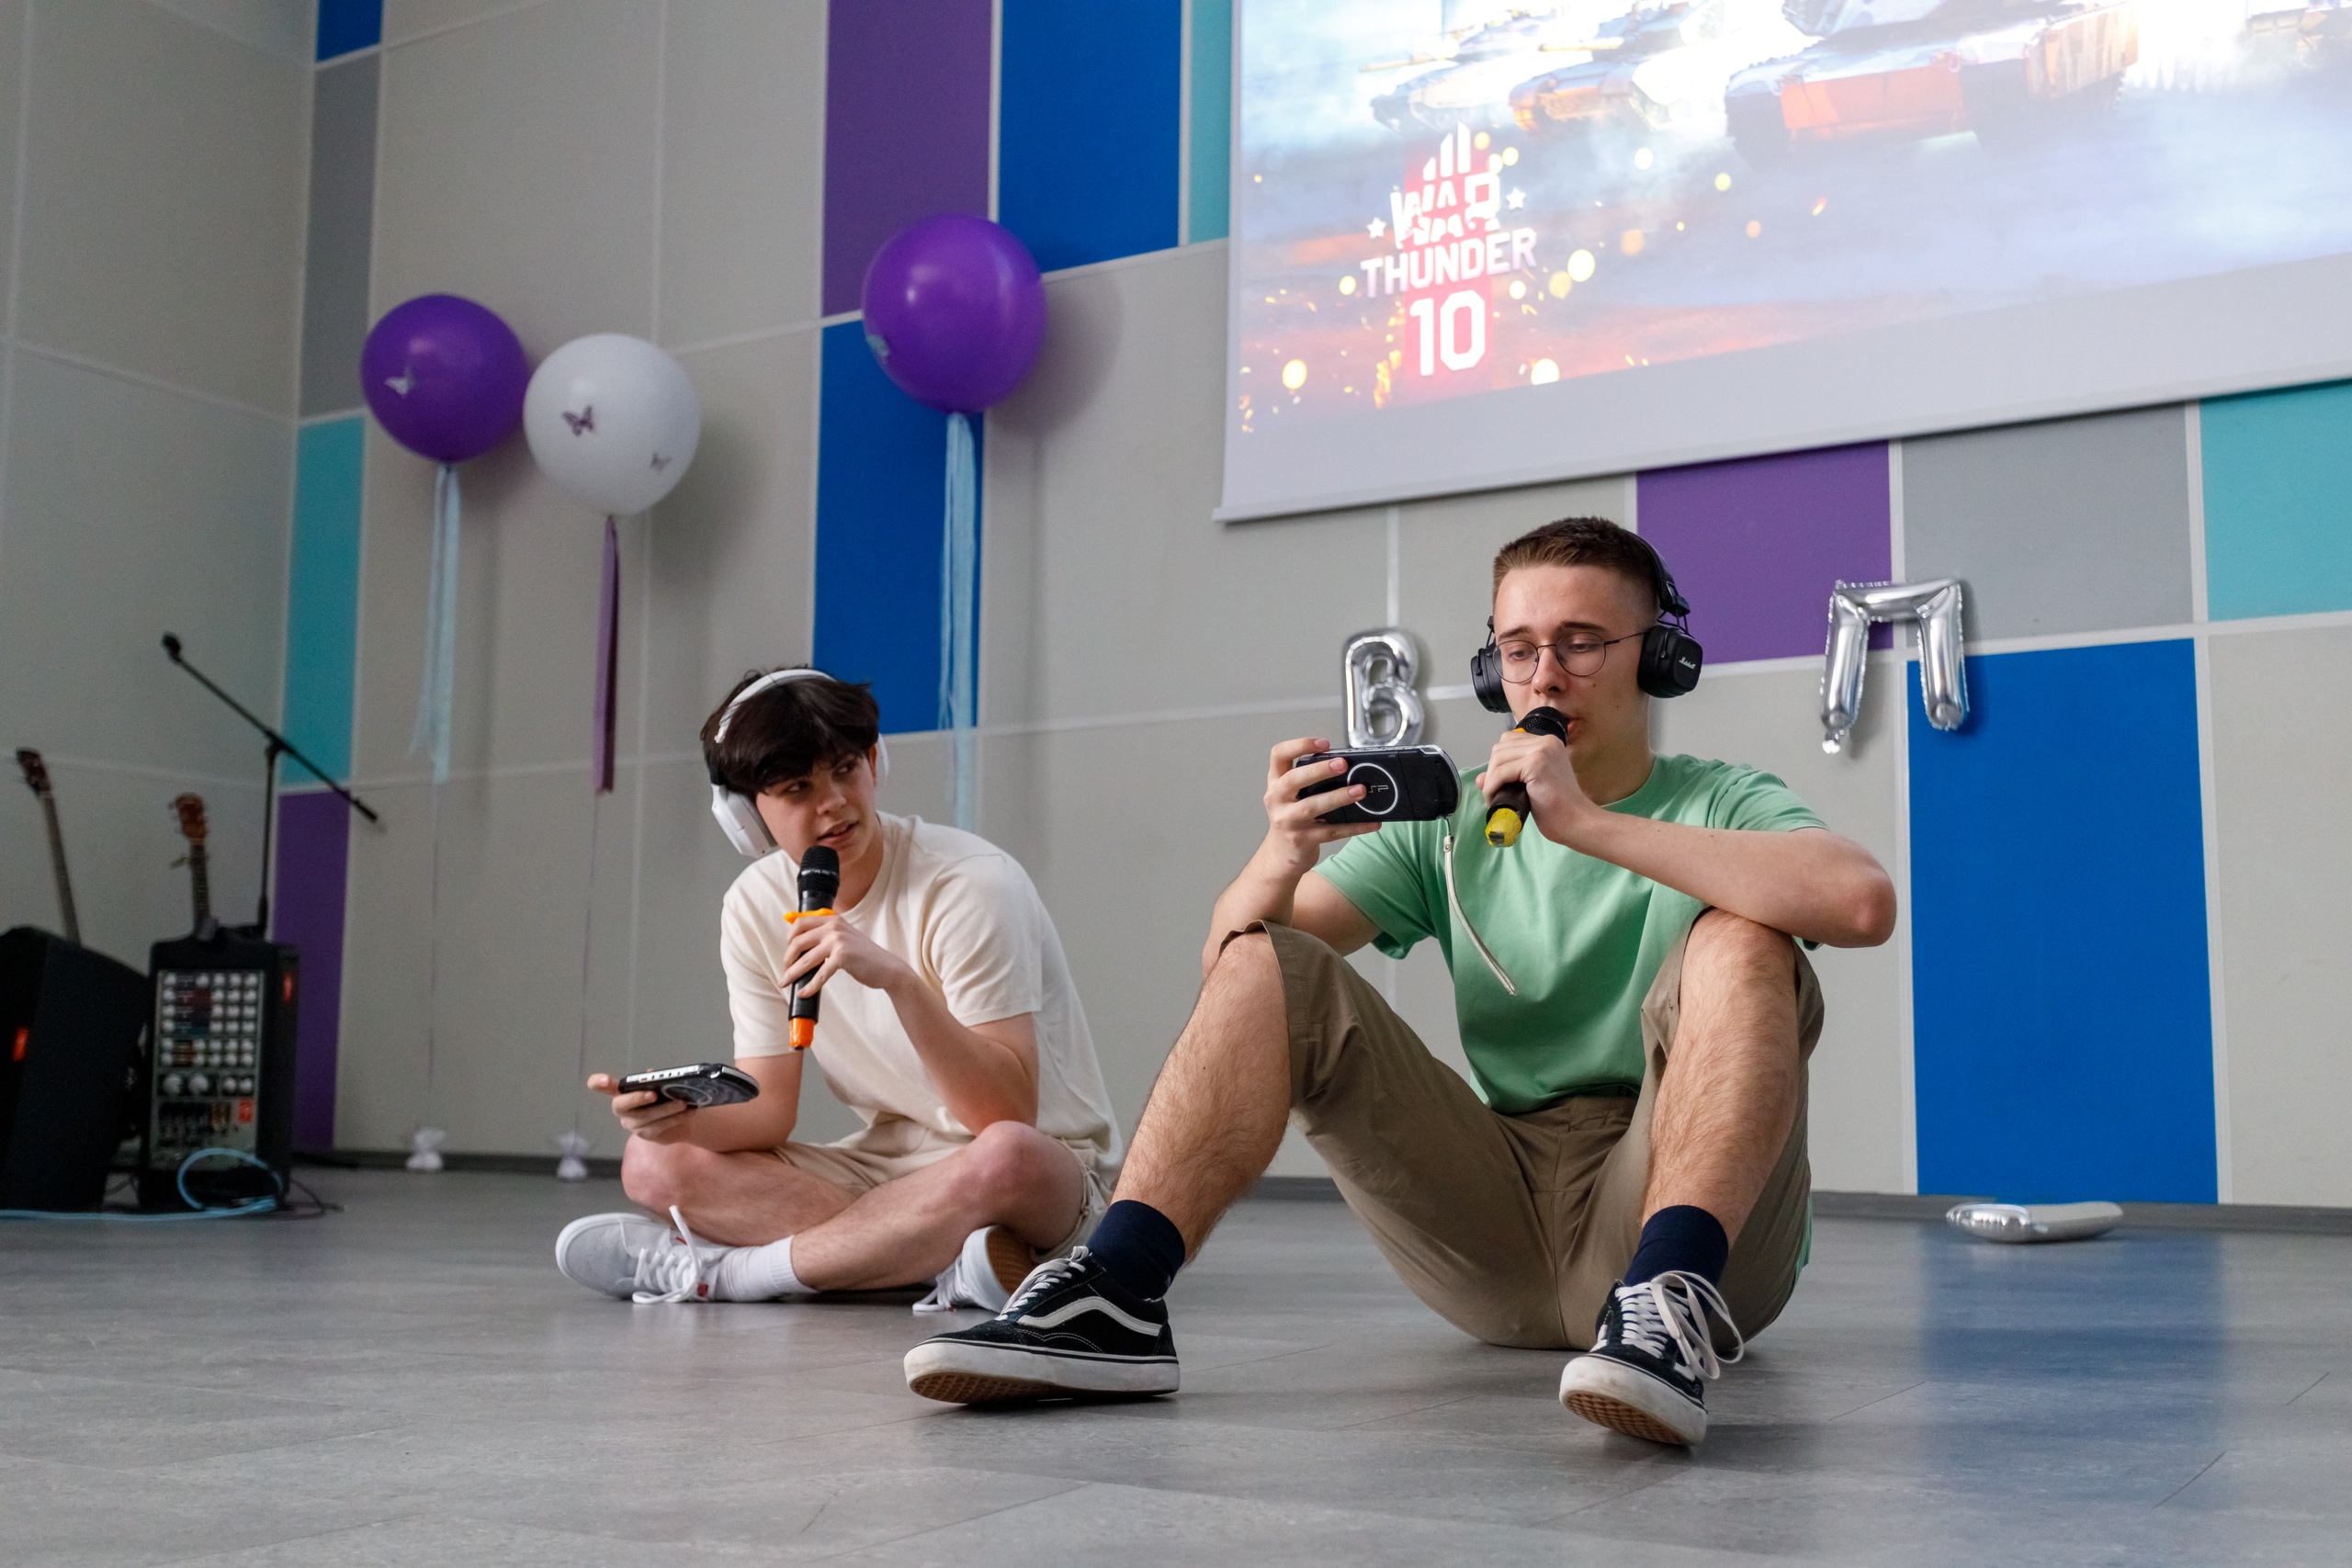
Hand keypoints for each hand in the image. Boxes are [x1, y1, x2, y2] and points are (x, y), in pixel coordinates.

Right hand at [588, 1071, 693, 1142]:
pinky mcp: (646, 1135)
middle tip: (654, 1094)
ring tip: (682, 1103)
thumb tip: (653, 1074)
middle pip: (621, 1105)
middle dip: (637, 1098)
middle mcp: (623, 1109)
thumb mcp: (661, 1085)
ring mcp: (632, 1124)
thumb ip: (655, 1079)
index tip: (604, 1080)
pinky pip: (660, 1127)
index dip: (598, 1082)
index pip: (600, 1086)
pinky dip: (676, 1118)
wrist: (679, 1119)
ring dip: (666, 1109)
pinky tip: (688, 1113)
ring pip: (646, 1117)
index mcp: (622, 1092)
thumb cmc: (664, 1097)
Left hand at [779, 911, 913, 999]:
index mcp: (832, 920)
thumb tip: (797, 944)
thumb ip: (825, 935)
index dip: (789, 939)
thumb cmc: (863, 956)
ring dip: (792, 974)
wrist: (887, 967)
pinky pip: (820, 974)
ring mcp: (838, 940)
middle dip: (787, 959)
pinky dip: (810, 986)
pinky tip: (804, 993)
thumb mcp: (844, 937)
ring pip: (805, 960)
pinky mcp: (843, 956)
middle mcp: (834, 926)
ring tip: (786, 983)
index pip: (800, 924)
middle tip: (786, 971)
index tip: (788, 953)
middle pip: (798, 942)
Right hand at [1260, 737, 1380, 876]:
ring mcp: (1288, 821)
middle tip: (1343, 764)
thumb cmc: (1292, 817)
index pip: (1279, 755)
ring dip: (1338, 797)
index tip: (1324, 743)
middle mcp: (1277, 799)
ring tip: (1360, 790)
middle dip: (1319, 770)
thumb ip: (1310, 780)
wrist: (1281, 854)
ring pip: (1312, 806)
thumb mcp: (1292, 795)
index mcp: (1276, 782)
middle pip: (1293, 780)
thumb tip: (1350, 768)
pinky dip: (1354, 826)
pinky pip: (1331, 831)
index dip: (1299, 745)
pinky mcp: (1302, 839)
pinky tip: (1371, 821)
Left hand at [1478, 724, 1596, 845]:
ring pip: (1498, 759)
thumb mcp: (1529, 787)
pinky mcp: (1536, 764)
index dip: (1499, 762)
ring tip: (1494, 799)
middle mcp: (1546, 742)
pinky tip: (1495, 800)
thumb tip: (1480, 778)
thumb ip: (1508, 776)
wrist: (1576, 821)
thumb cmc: (1557, 808)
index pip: (1510, 741)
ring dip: (1490, 781)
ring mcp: (1542, 751)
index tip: (1500, 783)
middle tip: (1496, 794)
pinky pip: (1500, 773)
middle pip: (1501, 747)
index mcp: (1548, 743)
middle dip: (1492, 771)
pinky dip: (1492, 787)